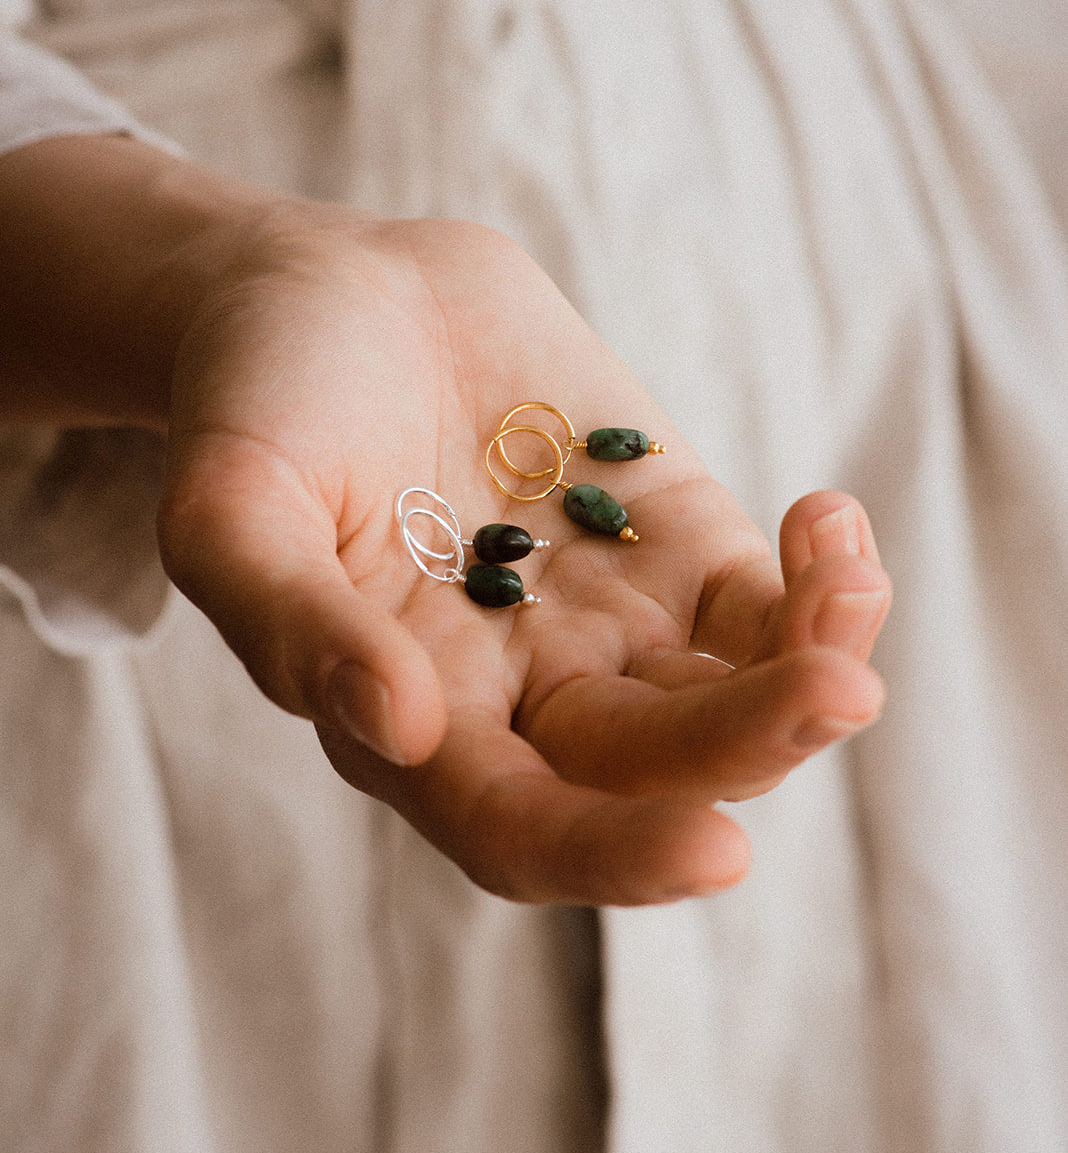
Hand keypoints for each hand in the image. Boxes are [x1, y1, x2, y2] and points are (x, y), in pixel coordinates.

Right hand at [156, 205, 891, 904]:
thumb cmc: (259, 408)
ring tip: (852, 599)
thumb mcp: (232, 510)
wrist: (338, 296)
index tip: (716, 850)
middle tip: (837, 692)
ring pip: (734, 695)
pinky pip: (771, 598)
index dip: (613, 855)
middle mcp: (529, 698)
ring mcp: (615, 621)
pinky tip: (835, 522)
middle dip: (750, 745)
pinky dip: (823, 579)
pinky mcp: (677, 538)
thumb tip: (398, 729)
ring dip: (813, 666)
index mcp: (418, 726)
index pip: (524, 830)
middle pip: (655, 767)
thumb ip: (295, 624)